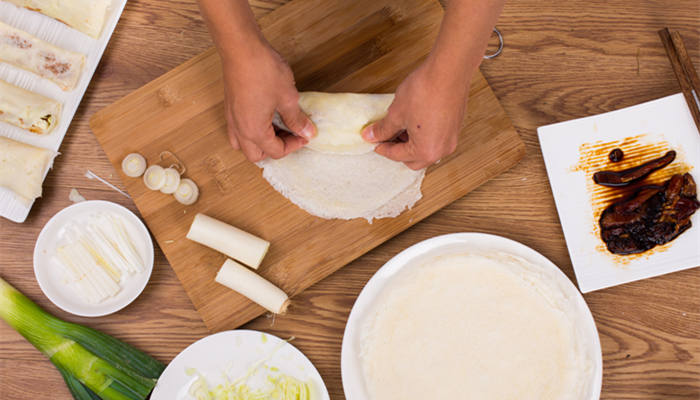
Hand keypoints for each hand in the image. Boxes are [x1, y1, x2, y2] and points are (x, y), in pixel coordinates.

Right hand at [221, 41, 315, 161]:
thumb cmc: (263, 70)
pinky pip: (238, 130)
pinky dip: (251, 130)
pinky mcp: (229, 107)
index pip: (276, 152)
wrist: (241, 48)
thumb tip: (307, 132)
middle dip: (275, 149)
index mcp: (254, 132)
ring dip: (260, 142)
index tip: (305, 134)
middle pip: (256, 155)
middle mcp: (239, 129)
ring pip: (243, 144)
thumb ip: (297, 119)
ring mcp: (232, 118)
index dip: (294, 145)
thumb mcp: (288, 97)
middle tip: (290, 135)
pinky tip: (265, 116)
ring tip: (277, 127)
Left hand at [361, 58, 468, 169]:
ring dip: (411, 143)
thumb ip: (383, 129)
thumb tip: (372, 136)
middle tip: (386, 136)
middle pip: (414, 160)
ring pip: (426, 150)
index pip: (398, 156)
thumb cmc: (426, 91)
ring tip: (399, 127)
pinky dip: (423, 136)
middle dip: (398, 150)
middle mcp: (442, 150)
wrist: (449, 71)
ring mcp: (451, 139)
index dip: (382, 148)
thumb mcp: (396, 113)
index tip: (374, 142)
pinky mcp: (455, 127)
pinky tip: (414, 121)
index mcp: (426, 151)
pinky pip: (436, 139)